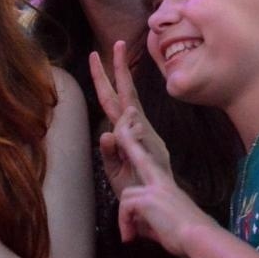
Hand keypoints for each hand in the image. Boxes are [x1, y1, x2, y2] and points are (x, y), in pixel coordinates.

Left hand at [92, 42, 170, 190]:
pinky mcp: (153, 153)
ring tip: (116, 68)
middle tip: (115, 44)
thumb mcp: (116, 173)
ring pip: (130, 113)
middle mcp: (141, 132)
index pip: (116, 101)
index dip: (106, 79)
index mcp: (131, 134)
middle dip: (118, 70)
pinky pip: (138, 136)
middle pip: (126, 97)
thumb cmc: (138, 193)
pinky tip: (126, 122)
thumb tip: (105, 133)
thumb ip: (110, 153)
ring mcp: (148, 141)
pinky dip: (131, 129)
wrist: (161, 214)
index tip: (97, 55)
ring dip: (122, 96)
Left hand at [115, 120, 213, 255]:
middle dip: (128, 131)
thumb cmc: (184, 235)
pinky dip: (125, 224)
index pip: (146, 157)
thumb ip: (147, 220)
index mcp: (163, 183)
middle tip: (129, 109)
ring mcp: (155, 187)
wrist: (198, 238)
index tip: (136, 122)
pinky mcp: (148, 197)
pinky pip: (125, 207)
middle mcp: (160, 180)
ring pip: (125, 196)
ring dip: (124, 219)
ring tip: (129, 236)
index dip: (137, 141)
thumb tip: (135, 229)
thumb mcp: (160, 223)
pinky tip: (130, 237)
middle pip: (138, 150)